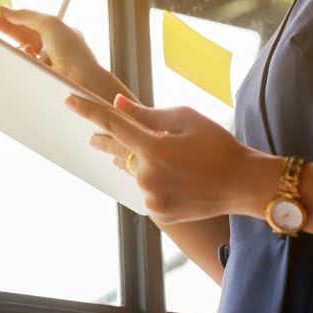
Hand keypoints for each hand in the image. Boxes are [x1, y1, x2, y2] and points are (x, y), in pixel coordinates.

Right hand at [0, 7, 133, 104]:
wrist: (83, 83)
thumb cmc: (73, 52)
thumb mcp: (50, 24)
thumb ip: (27, 15)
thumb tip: (7, 10)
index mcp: (54, 36)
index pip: (26, 24)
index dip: (10, 18)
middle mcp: (47, 50)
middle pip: (19, 37)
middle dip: (2, 29)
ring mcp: (40, 66)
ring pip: (17, 53)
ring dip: (10, 48)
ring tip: (7, 46)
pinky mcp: (34, 80)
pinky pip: (17, 68)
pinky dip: (14, 63)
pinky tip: (17, 63)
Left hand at [69, 94, 270, 224]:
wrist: (243, 184)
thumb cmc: (219, 145)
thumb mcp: (187, 119)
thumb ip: (149, 115)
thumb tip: (119, 106)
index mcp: (154, 148)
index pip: (113, 124)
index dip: (89, 111)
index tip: (69, 99)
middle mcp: (147, 176)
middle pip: (118, 152)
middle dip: (105, 141)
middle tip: (92, 137)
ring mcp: (152, 198)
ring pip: (135, 173)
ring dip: (138, 162)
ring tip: (145, 154)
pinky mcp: (159, 213)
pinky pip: (147, 191)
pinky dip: (152, 181)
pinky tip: (170, 175)